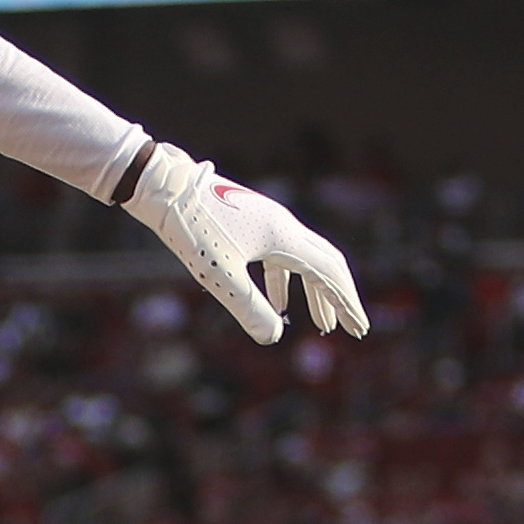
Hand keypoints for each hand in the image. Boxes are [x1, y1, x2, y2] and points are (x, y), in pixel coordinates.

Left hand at [121, 145, 370, 347]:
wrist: (163, 186)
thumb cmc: (191, 227)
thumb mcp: (218, 273)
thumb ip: (247, 306)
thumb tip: (273, 338)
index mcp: (284, 236)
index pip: (329, 273)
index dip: (346, 303)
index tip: (359, 329)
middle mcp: (284, 226)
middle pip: (326, 264)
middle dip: (339, 298)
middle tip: (351, 328)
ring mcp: (268, 223)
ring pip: (303, 261)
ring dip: (315, 293)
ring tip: (321, 325)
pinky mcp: (250, 224)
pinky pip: (280, 258)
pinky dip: (287, 283)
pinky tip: (280, 305)